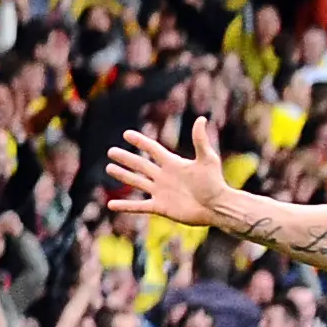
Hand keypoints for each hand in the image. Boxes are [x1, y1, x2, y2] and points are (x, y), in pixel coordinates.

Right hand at [104, 123, 226, 226]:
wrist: (216, 207)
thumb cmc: (215, 183)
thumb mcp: (208, 159)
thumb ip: (200, 140)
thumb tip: (201, 119)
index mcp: (173, 164)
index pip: (153, 149)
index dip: (140, 141)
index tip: (126, 134)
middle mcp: (164, 176)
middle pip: (141, 165)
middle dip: (126, 158)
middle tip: (111, 151)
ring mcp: (161, 192)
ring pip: (137, 182)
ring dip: (123, 175)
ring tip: (109, 169)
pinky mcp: (160, 207)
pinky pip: (139, 207)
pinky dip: (125, 206)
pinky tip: (111, 205)